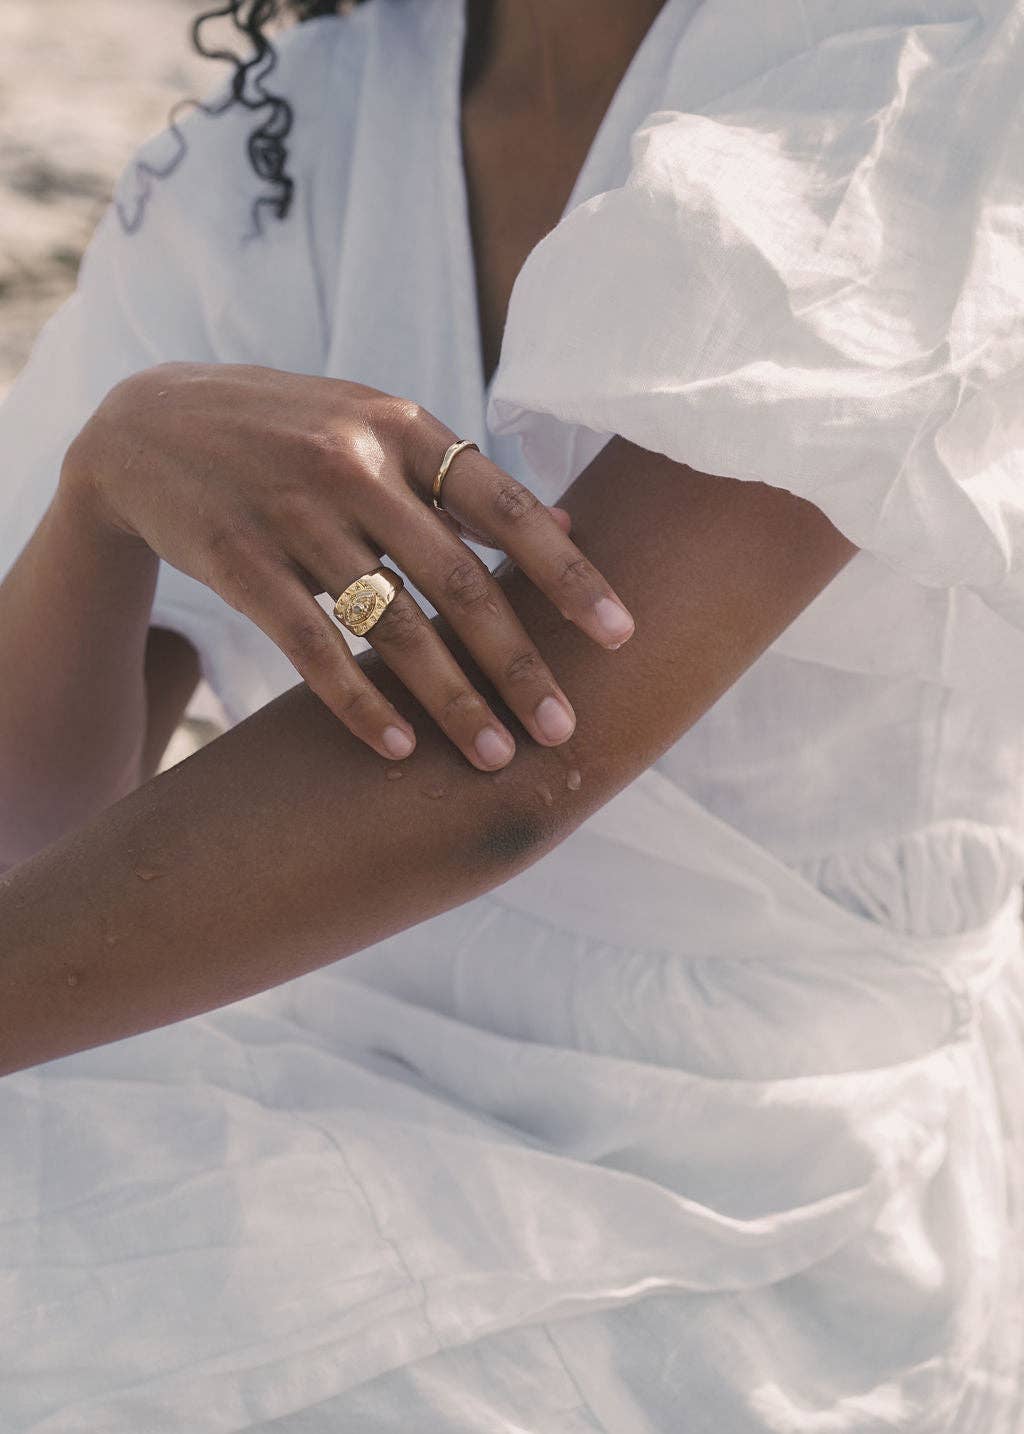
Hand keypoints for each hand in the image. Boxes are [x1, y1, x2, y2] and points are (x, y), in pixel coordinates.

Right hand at [64, 362, 634, 769]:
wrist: (146, 427)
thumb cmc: (287, 432)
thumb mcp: (375, 426)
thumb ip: (461, 480)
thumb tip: (570, 531)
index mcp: (402, 425)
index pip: (505, 506)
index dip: (567, 575)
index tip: (620, 636)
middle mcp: (354, 463)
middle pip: (459, 579)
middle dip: (519, 661)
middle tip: (565, 729)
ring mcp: (293, 513)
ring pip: (392, 624)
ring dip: (452, 699)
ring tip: (495, 756)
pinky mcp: (239, 562)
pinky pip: (312, 647)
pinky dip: (359, 703)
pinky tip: (399, 750)